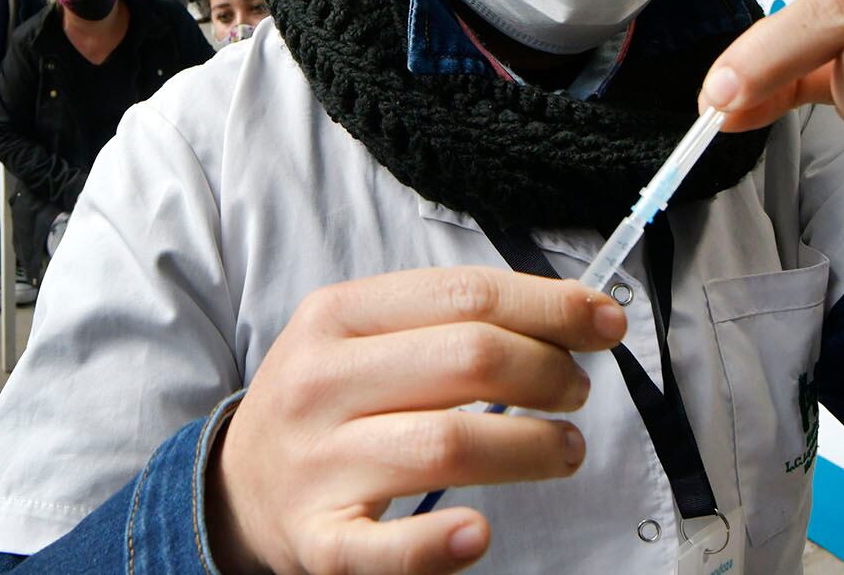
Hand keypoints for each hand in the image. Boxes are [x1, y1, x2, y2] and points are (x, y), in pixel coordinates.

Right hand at [207, 267, 625, 574]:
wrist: (236, 488)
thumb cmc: (329, 403)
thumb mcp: (361, 337)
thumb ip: (447, 321)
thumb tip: (573, 315)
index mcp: (337, 315)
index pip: (465, 294)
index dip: (550, 306)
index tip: (607, 322)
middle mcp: (322, 381)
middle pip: (467, 360)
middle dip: (548, 372)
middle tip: (577, 392)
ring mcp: (318, 463)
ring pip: (447, 445)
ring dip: (531, 447)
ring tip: (564, 450)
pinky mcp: (320, 539)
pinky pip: (386, 549)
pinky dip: (437, 545)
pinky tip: (478, 533)